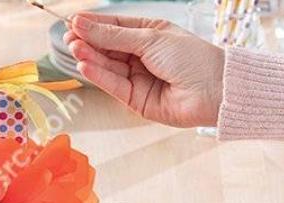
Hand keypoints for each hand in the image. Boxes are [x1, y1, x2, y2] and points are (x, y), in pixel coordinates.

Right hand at [65, 13, 224, 126]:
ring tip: (75, 49)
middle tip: (69, 38)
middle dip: (88, 42)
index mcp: (149, 35)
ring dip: (89, 57)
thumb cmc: (192, 58)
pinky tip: (85, 65)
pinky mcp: (134, 98)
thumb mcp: (150, 39)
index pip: (114, 28)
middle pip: (107, 48)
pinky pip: (112, 84)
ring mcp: (137, 77)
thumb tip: (84, 25)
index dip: (94, 25)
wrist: (213, 91)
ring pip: (107, 66)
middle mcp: (141, 56)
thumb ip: (114, 36)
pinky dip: (98, 75)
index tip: (73, 22)